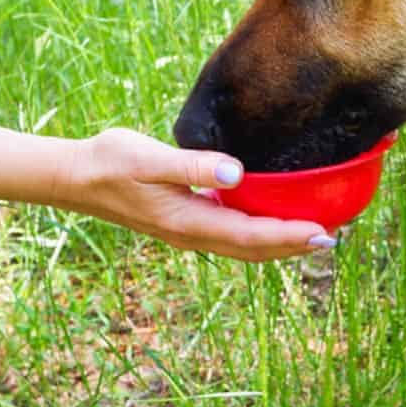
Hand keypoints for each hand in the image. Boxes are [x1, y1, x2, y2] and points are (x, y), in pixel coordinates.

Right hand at [56, 129, 333, 260]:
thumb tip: (234, 173)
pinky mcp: (184, 220)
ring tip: (310, 235)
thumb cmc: (109, 161)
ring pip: (243, 245)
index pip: (249, 236)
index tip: (322, 233)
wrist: (74, 177)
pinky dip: (257, 232)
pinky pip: (230, 234)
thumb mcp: (148, 157)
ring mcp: (187, 230)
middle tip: (331, 239)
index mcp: (187, 221)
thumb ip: (191, 164)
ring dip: (278, 243)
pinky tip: (269, 218)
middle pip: (253, 249)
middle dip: (292, 246)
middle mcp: (191, 233)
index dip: (287, 236)